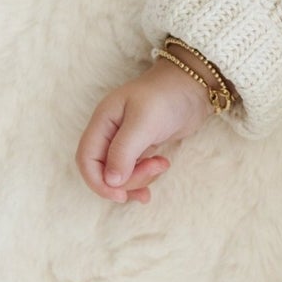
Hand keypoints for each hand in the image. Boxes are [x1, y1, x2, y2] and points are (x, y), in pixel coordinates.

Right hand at [74, 60, 215, 203]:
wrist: (194, 86)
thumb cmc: (167, 97)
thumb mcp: (143, 122)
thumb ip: (124, 152)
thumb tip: (111, 181)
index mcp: (102, 122)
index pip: (86, 159)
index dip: (97, 182)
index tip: (119, 195)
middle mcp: (109, 133)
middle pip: (104, 170)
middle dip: (126, 180)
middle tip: (153, 171)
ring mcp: (126, 141)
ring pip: (121, 173)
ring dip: (140, 178)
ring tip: (162, 165)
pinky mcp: (143, 146)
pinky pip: (136, 170)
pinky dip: (145, 176)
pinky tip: (159, 172)